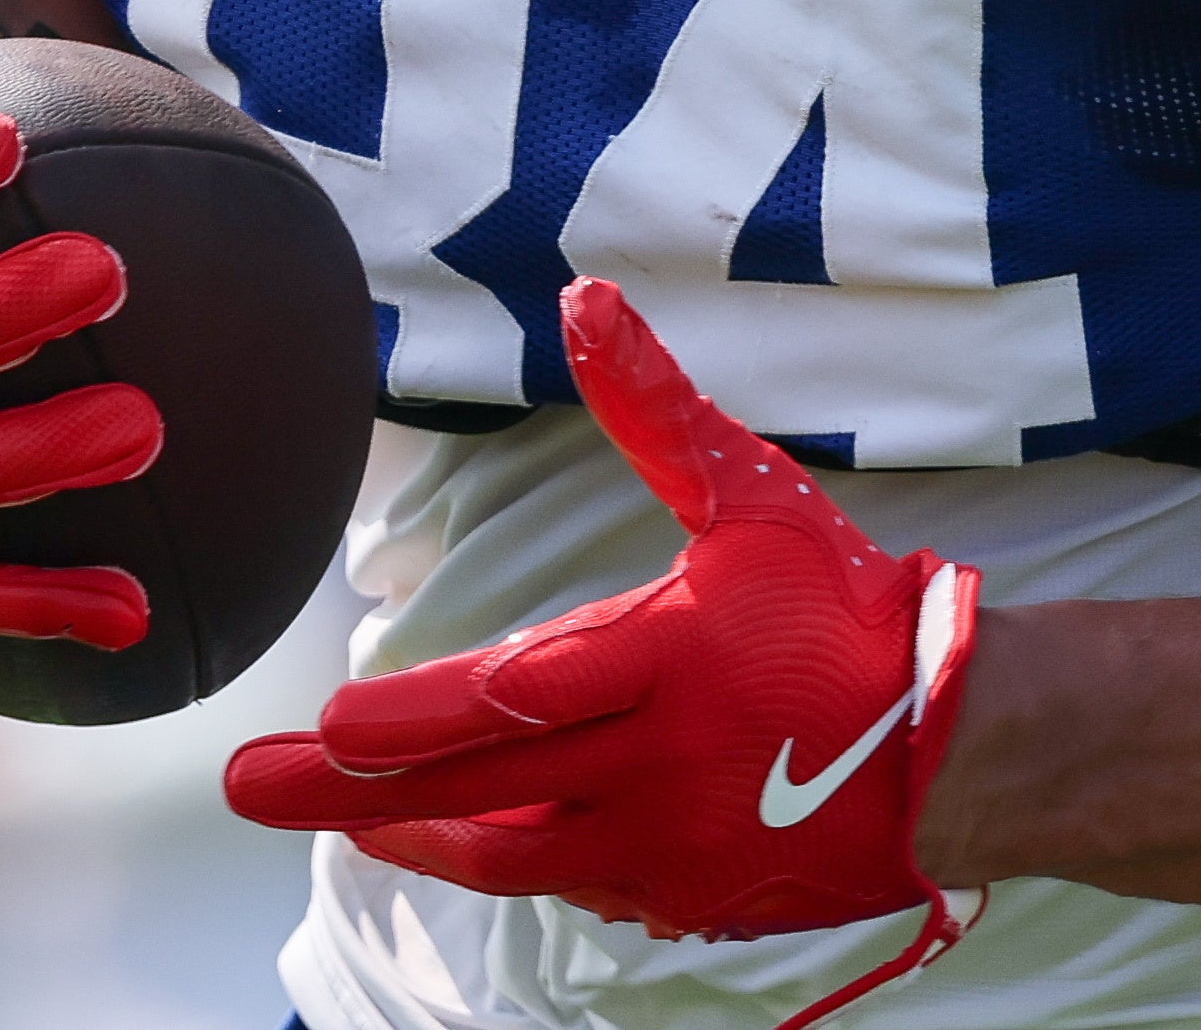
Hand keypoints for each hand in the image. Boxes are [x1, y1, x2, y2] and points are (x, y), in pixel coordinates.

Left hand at [224, 282, 980, 1026]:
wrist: (953, 745)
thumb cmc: (842, 607)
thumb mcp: (748, 493)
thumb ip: (652, 407)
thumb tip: (583, 301)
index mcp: (668, 662)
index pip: (516, 698)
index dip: (415, 717)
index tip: (326, 723)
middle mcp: (655, 770)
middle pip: (479, 790)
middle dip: (348, 790)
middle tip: (247, 787)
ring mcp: (666, 849)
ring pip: (509, 855)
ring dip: (415, 834)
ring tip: (336, 816)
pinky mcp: (684, 899)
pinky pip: (572, 885)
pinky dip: (510, 857)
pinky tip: (468, 835)